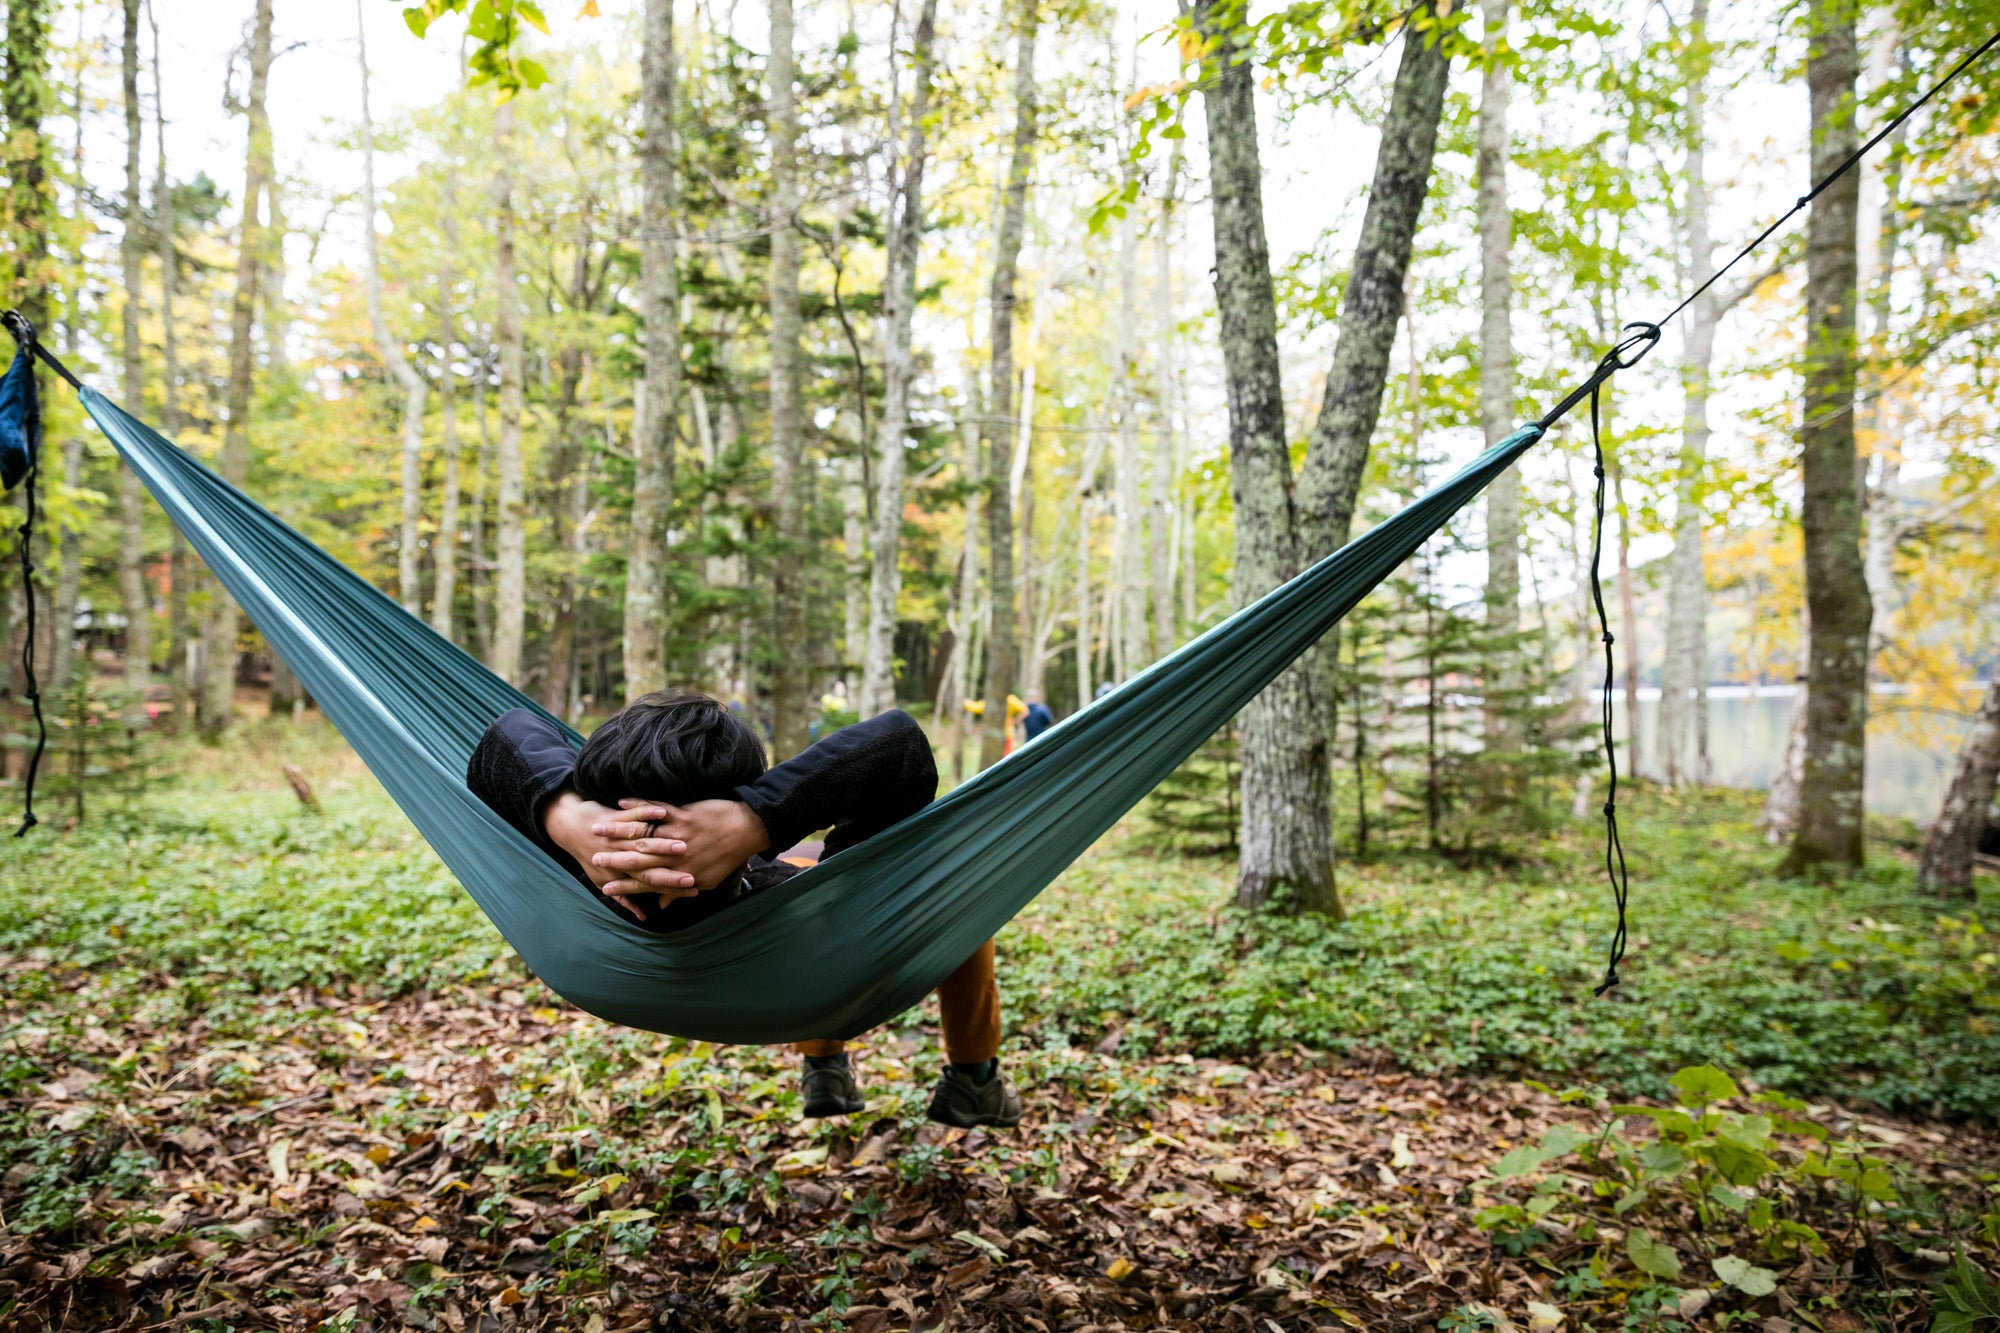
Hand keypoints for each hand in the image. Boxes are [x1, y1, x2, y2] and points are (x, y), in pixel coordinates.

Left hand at [541, 792, 695, 922]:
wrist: (570, 827)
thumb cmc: (592, 856)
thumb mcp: (603, 879)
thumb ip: (625, 899)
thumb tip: (643, 917)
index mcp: (620, 872)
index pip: (651, 882)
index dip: (672, 886)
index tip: (692, 887)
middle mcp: (620, 855)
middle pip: (651, 863)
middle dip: (673, 866)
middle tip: (694, 869)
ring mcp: (617, 836)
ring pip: (645, 840)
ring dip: (664, 841)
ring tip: (684, 842)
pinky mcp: (615, 816)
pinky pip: (634, 814)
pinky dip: (647, 812)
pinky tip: (662, 812)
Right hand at [589, 797, 771, 902]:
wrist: (747, 830)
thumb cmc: (727, 857)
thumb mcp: (707, 880)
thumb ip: (679, 891)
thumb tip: (663, 904)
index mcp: (678, 872)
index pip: (645, 882)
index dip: (624, 886)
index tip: (605, 889)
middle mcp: (674, 855)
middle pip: (636, 857)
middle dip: (612, 858)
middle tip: (592, 856)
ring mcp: (677, 832)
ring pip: (641, 833)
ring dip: (616, 829)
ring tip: (597, 828)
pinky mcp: (682, 813)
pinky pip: (655, 808)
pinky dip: (637, 805)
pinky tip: (620, 801)